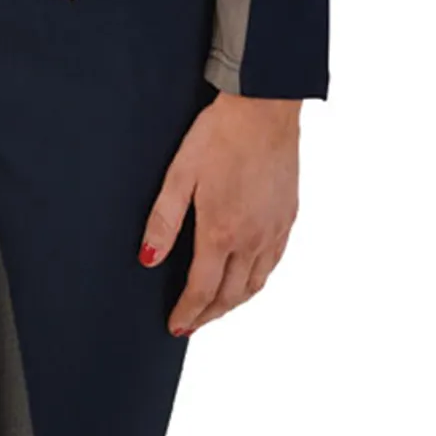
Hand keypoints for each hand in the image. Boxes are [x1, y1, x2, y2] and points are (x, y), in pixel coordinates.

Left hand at [139, 92, 301, 334]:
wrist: (265, 109)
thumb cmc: (219, 135)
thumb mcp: (180, 174)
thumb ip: (163, 221)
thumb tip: (147, 259)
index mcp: (222, 231)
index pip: (202, 290)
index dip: (187, 313)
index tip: (175, 326)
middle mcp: (252, 239)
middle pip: (230, 295)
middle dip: (208, 315)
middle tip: (191, 324)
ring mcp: (274, 230)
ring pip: (256, 284)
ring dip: (234, 303)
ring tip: (215, 309)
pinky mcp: (288, 217)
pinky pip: (274, 263)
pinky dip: (257, 281)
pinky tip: (248, 277)